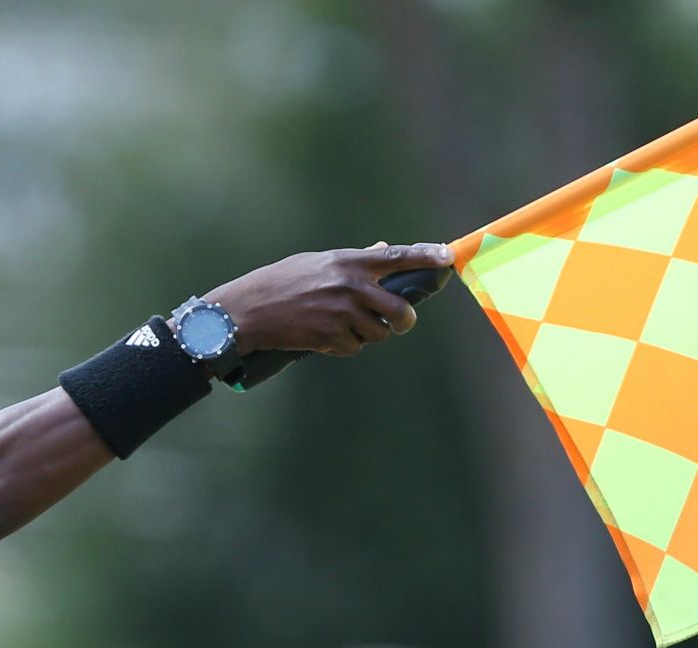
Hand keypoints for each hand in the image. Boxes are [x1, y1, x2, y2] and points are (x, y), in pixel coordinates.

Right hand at [203, 241, 452, 356]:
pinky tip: (326, 336)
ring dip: (369, 334)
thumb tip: (385, 250)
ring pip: (379, 334)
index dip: (426, 257)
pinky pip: (355, 347)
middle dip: (404, 321)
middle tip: (401, 323)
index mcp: (348, 262)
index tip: (449, 257)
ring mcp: (342, 314)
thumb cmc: (281, 282)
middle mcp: (350, 286)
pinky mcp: (331, 337)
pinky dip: (346, 345)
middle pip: (400, 311)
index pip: (397, 257)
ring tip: (344, 325)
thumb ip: (354, 260)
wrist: (248, 310)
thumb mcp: (317, 262)